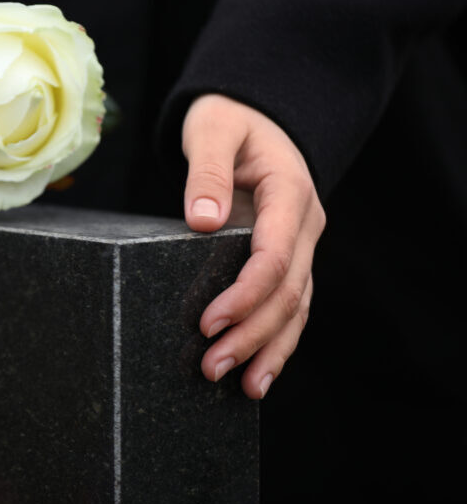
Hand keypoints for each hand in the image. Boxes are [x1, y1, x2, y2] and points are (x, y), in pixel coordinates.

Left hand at [181, 94, 324, 398]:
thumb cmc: (229, 120)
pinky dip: (277, 340)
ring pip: (296, 307)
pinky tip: (259, 373)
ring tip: (241, 387)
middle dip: (252, 334)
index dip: (245, 294)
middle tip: (211, 366)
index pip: (275, 256)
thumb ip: (205, 170)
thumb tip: (200, 222)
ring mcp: (301, 244)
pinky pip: (290, 305)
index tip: (208, 323)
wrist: (254, 115)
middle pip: (287, 292)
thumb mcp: (213, 129)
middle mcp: (304, 225)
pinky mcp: (288, 257)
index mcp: (289, 193)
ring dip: (269, 349)